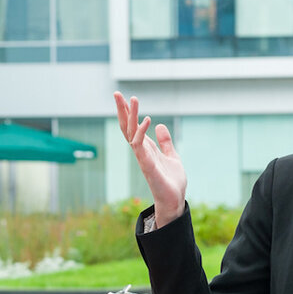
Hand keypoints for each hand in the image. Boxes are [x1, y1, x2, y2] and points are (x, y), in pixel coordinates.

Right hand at [115, 91, 186, 226]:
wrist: (175, 200)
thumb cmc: (172, 182)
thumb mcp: (172, 156)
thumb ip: (166, 142)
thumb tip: (160, 126)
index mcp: (147, 148)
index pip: (133, 127)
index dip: (128, 113)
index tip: (124, 98)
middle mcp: (141, 151)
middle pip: (127, 127)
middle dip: (122, 111)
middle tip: (117, 93)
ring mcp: (142, 158)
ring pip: (131, 133)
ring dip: (130, 116)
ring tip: (132, 99)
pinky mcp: (147, 165)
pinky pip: (140, 146)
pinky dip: (141, 132)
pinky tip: (147, 119)